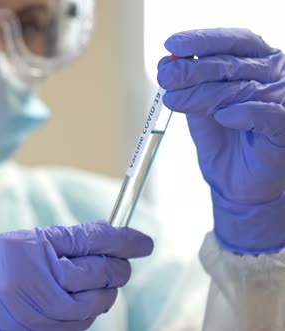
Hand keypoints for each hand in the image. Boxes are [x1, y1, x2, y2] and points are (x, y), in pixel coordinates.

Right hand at [0, 222, 152, 330]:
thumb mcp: (17, 242)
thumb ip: (60, 241)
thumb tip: (103, 238)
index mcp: (33, 252)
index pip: (93, 242)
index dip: (125, 239)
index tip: (144, 241)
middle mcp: (41, 285)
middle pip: (103, 275)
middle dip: (118, 265)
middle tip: (119, 258)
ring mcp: (44, 315)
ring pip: (98, 303)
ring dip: (105, 289)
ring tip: (95, 278)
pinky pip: (82, 322)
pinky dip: (88, 307)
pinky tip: (77, 297)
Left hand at [157, 28, 284, 253]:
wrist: (234, 182)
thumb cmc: (221, 138)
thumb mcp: (199, 105)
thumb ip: (188, 83)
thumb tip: (167, 62)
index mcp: (257, 63)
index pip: (234, 41)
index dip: (203, 39)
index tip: (172, 44)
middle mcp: (275, 76)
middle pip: (232, 64)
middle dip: (192, 69)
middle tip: (166, 78)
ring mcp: (283, 101)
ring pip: (243, 88)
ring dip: (204, 93)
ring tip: (175, 101)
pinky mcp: (284, 129)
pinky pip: (266, 115)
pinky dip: (241, 114)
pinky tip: (221, 117)